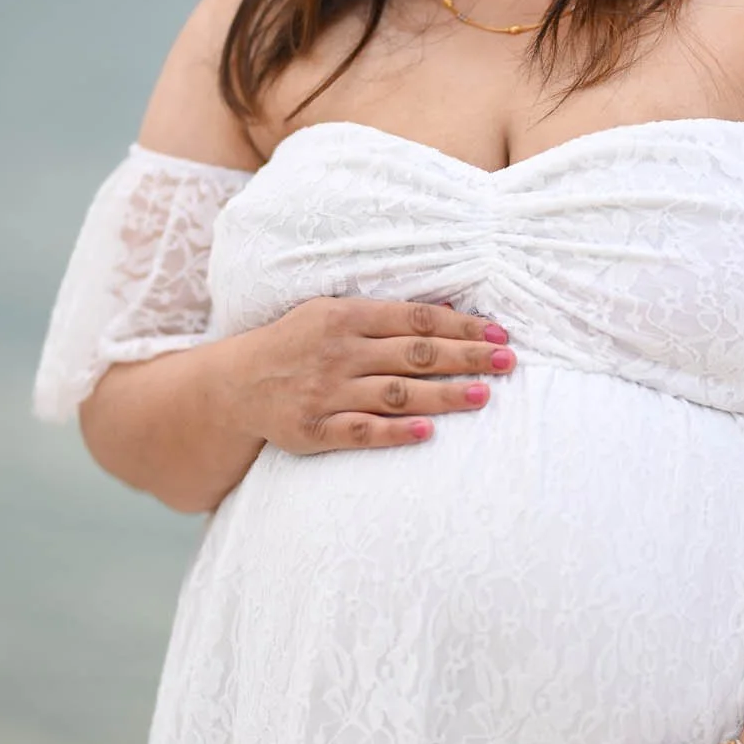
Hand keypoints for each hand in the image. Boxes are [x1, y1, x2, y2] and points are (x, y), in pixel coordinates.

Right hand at [214, 296, 514, 454]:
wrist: (237, 384)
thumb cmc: (297, 344)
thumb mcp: (333, 314)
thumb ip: (386, 316)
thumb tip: (449, 311)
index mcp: (347, 317)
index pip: (416, 319)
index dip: (461, 327)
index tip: (498, 334)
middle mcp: (340, 352)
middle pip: (415, 354)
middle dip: (465, 357)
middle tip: (507, 361)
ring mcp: (328, 392)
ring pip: (396, 393)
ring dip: (442, 395)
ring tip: (483, 395)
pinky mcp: (316, 429)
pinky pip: (361, 432)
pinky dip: (395, 432)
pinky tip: (427, 432)